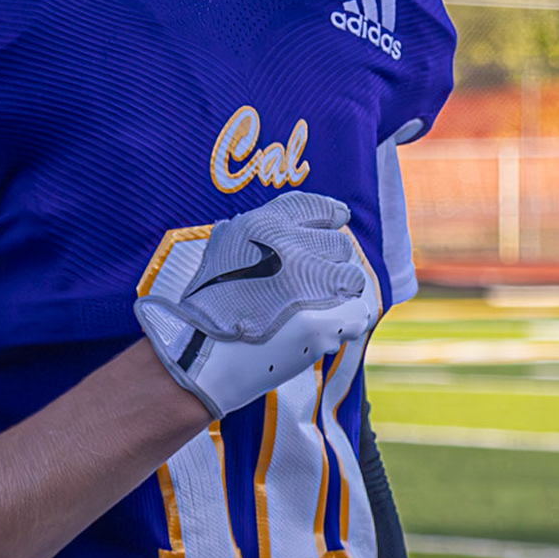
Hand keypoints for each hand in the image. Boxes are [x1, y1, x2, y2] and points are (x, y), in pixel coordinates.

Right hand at [135, 191, 378, 417]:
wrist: (201, 349)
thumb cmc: (208, 302)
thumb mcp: (222, 247)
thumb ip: (248, 230)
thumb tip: (267, 221)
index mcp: (265, 224)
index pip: (318, 207)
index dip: (331, 216)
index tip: (337, 222)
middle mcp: (290, 246)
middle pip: (339, 244)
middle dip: (331, 263)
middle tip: (315, 283)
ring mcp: (309, 282)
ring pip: (353, 277)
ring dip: (341, 293)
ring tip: (319, 308)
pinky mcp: (324, 318)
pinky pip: (357, 311)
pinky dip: (347, 320)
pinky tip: (326, 328)